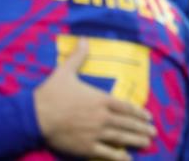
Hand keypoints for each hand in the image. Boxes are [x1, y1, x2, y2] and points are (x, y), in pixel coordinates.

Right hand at [33, 38, 156, 160]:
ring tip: (147, 142)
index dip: (138, 112)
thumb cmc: (51, 93)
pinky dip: (119, 157)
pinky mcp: (86, 147)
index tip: (148, 117)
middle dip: (142, 128)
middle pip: (127, 123)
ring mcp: (95, 133)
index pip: (125, 107)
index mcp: (100, 99)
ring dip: (136, 140)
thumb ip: (78, 57)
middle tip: (153, 132)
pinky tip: (128, 159)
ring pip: (121, 137)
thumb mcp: (65, 71)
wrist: (35, 116)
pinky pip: (107, 153)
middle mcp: (102, 116)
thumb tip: (84, 39)